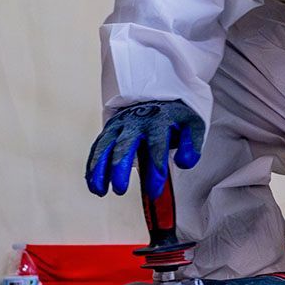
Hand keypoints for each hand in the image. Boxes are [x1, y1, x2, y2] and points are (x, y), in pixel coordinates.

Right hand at [85, 100, 204, 198]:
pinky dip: (93, 166)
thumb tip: (184, 162)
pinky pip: (98, 148)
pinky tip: (94, 185)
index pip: (156, 145)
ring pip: (106, 146)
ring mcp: (119, 125)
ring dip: (100, 169)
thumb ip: (192, 143)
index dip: (155, 169)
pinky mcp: (109, 129)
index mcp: (158, 120)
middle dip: (120, 168)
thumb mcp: (192, 123)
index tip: (154, 190)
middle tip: (120, 189)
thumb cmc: (174, 115)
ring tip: (100, 191)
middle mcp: (135, 121)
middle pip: (125, 145)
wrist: (156, 93)